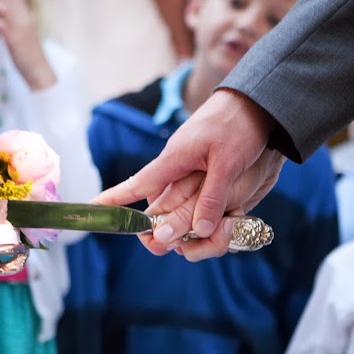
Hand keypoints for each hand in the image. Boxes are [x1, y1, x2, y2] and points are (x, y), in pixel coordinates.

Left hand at [0, 0, 55, 89]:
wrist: (38, 70)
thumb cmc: (28, 55)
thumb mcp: (22, 35)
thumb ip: (13, 24)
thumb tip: (0, 18)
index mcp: (27, 17)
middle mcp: (26, 19)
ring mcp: (21, 29)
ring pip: (5, 10)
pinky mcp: (16, 39)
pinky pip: (2, 26)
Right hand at [95, 89, 283, 257]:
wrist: (261, 106)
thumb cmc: (239, 126)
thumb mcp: (227, 162)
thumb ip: (211, 197)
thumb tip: (196, 231)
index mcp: (174, 162)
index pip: (137, 184)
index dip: (113, 200)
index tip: (91, 208)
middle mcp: (179, 174)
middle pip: (161, 213)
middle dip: (170, 235)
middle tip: (181, 246)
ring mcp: (194, 178)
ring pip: (183, 216)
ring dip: (201, 232)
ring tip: (228, 227)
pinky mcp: (210, 182)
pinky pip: (203, 211)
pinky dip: (214, 223)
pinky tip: (235, 221)